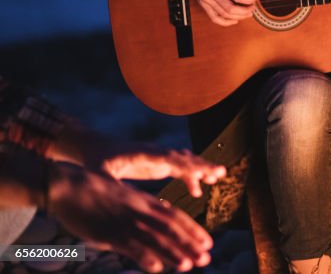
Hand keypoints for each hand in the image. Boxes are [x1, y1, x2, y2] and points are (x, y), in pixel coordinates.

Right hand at [47, 162, 213, 272]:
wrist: (69, 184)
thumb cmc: (95, 192)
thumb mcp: (126, 199)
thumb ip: (142, 211)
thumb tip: (160, 217)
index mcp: (144, 201)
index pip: (175, 216)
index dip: (192, 230)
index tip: (208, 242)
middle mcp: (139, 211)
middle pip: (170, 227)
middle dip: (189, 243)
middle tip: (207, 258)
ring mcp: (124, 221)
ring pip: (154, 237)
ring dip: (172, 252)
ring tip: (188, 265)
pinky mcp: (107, 232)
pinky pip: (129, 246)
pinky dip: (143, 256)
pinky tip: (156, 268)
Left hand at [91, 141, 225, 198]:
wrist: (97, 148)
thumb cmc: (96, 160)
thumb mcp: (98, 173)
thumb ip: (109, 183)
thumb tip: (113, 197)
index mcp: (143, 153)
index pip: (167, 157)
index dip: (184, 164)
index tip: (200, 171)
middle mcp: (156, 152)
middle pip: (183, 157)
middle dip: (202, 165)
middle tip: (220, 171)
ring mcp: (159, 157)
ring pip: (185, 162)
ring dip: (201, 168)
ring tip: (219, 176)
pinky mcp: (159, 164)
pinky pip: (180, 169)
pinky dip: (191, 178)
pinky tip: (198, 191)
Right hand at [171, 0, 262, 25]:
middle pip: (230, 9)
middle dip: (245, 11)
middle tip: (253, 8)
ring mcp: (206, 0)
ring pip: (223, 15)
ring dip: (237, 17)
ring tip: (247, 14)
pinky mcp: (202, 3)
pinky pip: (214, 17)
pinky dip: (224, 22)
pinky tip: (234, 20)